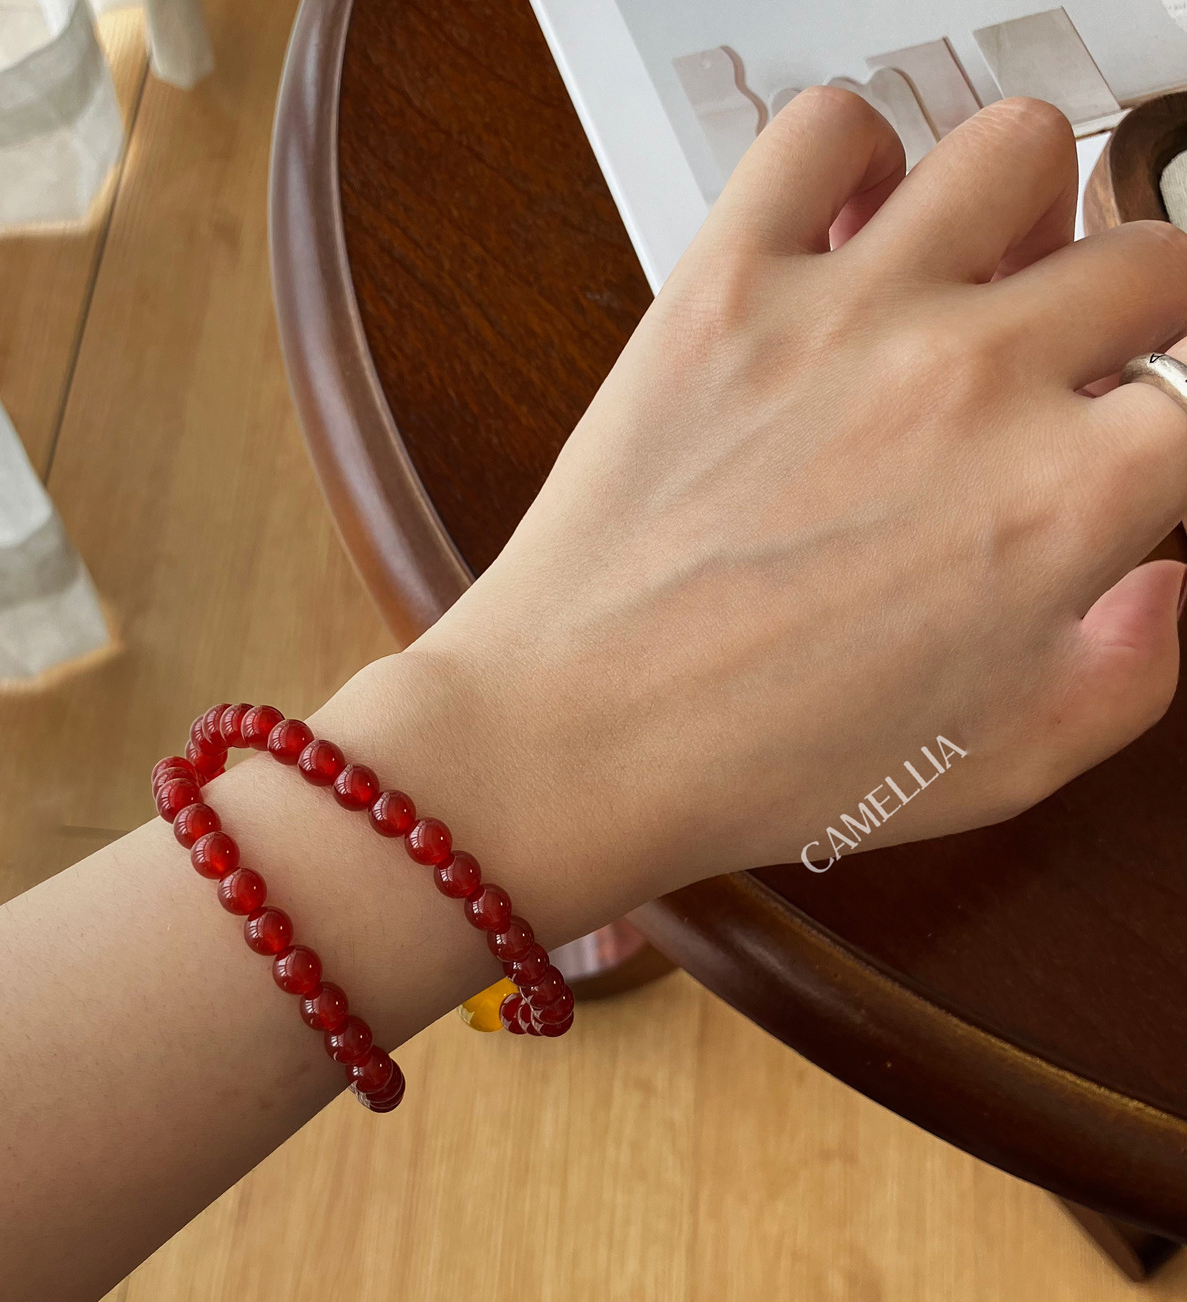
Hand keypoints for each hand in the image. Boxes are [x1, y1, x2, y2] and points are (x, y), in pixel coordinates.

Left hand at [324, 90, 1186, 937]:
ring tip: (977, 278)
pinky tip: (848, 231)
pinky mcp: (723, 287)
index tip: (1124, 461)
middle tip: (1075, 367)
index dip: (1165, 447)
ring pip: (1014, 152)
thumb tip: (1164, 580)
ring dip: (1024, 212)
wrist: (576, 738)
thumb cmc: (754, 765)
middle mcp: (970, 380)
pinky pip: (823, 129)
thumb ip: (1129, 676)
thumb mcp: (996, 771)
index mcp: (1062, 500)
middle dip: (1135, 322)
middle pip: (1149, 262)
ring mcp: (844, 316)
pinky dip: (854, 154)